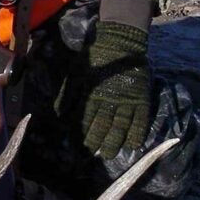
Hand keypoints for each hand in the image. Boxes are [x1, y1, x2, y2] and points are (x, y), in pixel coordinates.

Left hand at [81, 21, 153, 158]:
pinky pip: (139, 119)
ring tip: (110, 155)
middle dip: (97, 142)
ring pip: (120, 126)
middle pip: (102, 126)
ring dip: (115, 142)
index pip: (85, 120)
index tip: (78, 147)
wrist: (120, 43)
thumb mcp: (76, 73)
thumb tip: (60, 114)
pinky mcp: (140, 98)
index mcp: (91, 94)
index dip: (82, 134)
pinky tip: (133, 145)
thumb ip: (69, 94)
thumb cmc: (95, 57)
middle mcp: (108, 101)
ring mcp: (126, 100)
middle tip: (93, 156)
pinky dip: (136, 132)